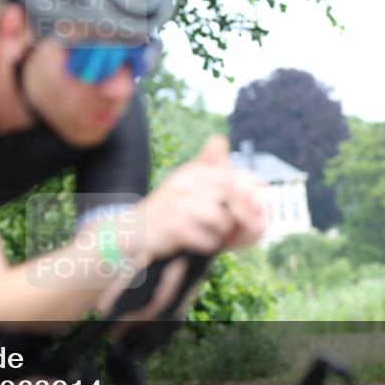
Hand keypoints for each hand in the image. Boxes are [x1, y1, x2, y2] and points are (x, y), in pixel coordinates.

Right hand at [134, 135, 267, 258]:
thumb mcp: (188, 183)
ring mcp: (177, 204)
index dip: (244, 197)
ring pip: (220, 218)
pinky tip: (199, 243)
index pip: (231, 179)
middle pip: (229, 197)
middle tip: (232, 228)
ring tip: (213, 235)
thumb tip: (222, 139)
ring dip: (222, 232)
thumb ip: (209, 167)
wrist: (136, 230)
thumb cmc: (170, 210)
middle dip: (236, 216)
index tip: (248, 212)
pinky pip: (207, 238)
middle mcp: (184, 183)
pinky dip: (208, 244)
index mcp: (191, 171)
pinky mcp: (174, 226)